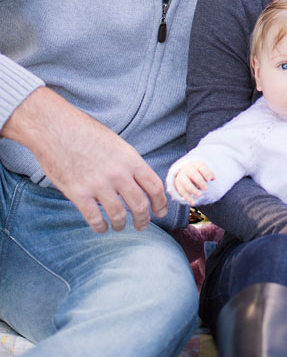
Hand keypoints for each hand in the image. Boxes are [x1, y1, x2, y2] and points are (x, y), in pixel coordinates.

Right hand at [2, 86, 168, 232]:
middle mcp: (118, 174)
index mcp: (130, 159)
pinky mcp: (79, 194)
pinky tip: (101, 227)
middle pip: (140, 205)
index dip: (160, 203)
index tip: (160, 212)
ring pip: (119, 216)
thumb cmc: (85, 133)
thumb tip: (139, 183)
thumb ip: (128, 163)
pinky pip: (95, 219)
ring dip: (122, 225)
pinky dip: (101, 227)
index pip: (154, 186)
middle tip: (142, 225)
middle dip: (143, 219)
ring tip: (120, 226)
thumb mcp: (116, 143)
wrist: (56, 128)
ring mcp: (98, 185)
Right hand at [173, 160, 214, 203]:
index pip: (201, 167)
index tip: (210, 179)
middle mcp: (187, 170)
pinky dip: (188, 198)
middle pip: (193, 174)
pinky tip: (194, 203)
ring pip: (186, 183)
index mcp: (195, 164)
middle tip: (206, 188)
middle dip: (200, 181)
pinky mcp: (178, 186)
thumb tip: (213, 178)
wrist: (185, 172)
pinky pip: (182, 192)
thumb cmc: (198, 172)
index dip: (206, 172)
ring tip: (200, 195)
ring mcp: (182, 177)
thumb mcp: (203, 170)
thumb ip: (209, 173)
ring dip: (193, 190)